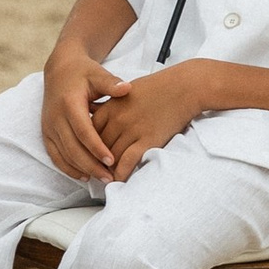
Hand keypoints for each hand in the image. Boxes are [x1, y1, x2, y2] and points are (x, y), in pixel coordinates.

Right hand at [42, 48, 126, 179]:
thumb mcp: (97, 73)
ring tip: (102, 179)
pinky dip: (68, 168)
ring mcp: (49, 127)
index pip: (83, 131)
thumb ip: (111, 83)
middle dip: (92, 165)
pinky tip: (84, 176)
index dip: (97, 148)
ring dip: (82, 170)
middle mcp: (55, 117)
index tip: (112, 160)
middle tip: (110, 177)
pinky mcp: (46, 133)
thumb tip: (127, 89)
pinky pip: (55, 156)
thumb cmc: (82, 73)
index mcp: (69, 103)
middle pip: (73, 148)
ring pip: (64, 155)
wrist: (59, 70)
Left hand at [92, 60, 212, 181]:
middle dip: (95, 160)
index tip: (86, 154)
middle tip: (93, 171)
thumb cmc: (156, 88)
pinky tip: (118, 179)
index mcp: (110, 106)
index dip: (87, 145)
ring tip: (103, 180)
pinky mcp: (147, 140)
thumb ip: (110, 105)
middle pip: (98, 145)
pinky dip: (121, 173)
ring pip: (111, 156)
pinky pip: (128, 161)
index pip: (89, 131)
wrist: (181, 88)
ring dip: (106, 170)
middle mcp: (118, 119)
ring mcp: (132, 130)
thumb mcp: (125, 91)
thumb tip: (97, 115)